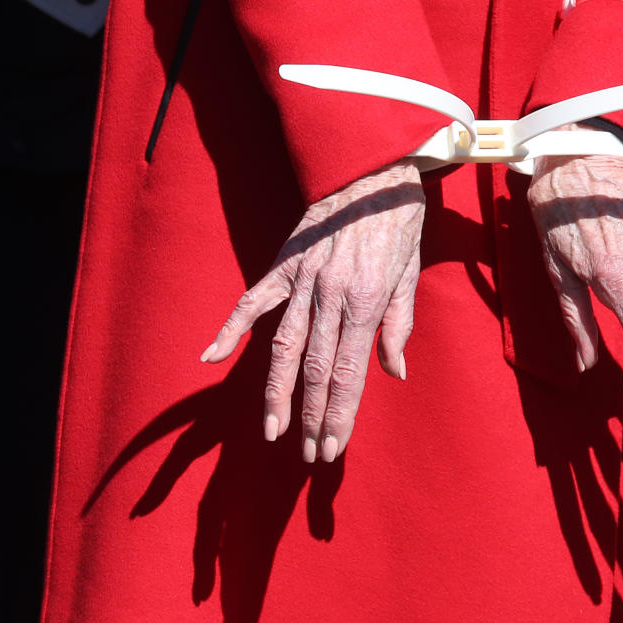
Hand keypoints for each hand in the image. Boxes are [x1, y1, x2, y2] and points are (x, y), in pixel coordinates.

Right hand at [200, 161, 424, 461]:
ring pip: (283, 348)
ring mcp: (303, 280)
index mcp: (367, 303)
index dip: (339, 416)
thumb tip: (393, 372)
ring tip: (271, 430)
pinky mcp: (284, 263)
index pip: (349, 375)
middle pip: (316, 372)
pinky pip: (252, 302)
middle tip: (308, 455)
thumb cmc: (399, 221)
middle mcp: (331, 297)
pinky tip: (210, 357)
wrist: (374, 167)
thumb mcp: (412, 273)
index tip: (332, 448)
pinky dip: (229, 329)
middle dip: (312, 418)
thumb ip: (400, 325)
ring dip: (276, 393)